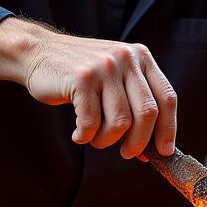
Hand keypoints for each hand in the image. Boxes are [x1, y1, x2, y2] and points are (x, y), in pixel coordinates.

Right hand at [0, 17, 176, 157]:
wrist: (38, 53)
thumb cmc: (80, 76)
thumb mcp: (115, 78)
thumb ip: (135, 103)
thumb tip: (154, 148)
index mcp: (141, 58)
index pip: (167, 98)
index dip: (168, 128)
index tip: (164, 151)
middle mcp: (127, 58)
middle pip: (147, 113)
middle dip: (138, 142)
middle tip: (127, 153)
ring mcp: (104, 67)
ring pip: (120, 122)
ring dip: (106, 140)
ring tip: (94, 138)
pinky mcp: (81, 78)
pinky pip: (91, 123)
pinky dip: (85, 136)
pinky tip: (78, 134)